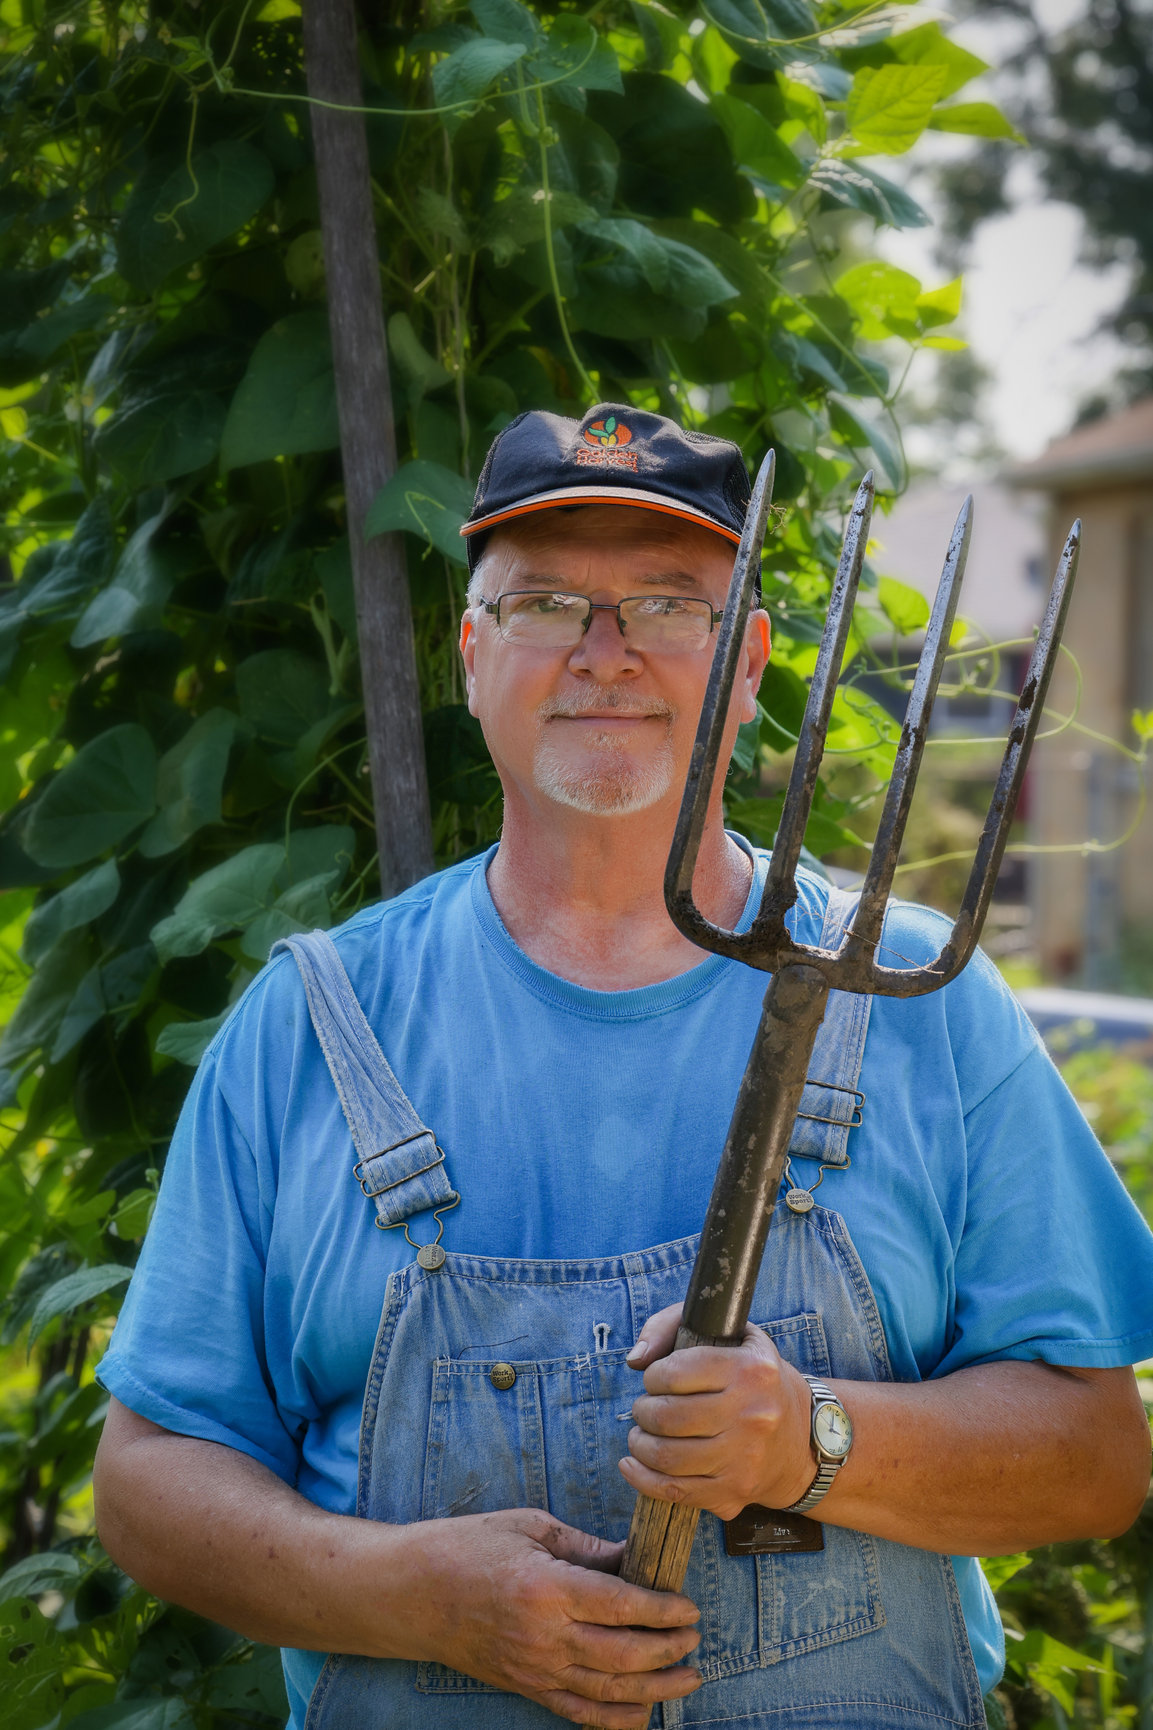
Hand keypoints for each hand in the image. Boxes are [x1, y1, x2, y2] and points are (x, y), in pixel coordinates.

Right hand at [394, 1507, 701, 1727]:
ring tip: (688, 1678)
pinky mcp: (526, 1688)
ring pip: (609, 1690)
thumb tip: (634, 1560)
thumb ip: (587, 1548)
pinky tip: (644, 1714)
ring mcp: (535, 1669)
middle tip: (695, 1637)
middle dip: (668, 1649)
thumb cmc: (469, 1547)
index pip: (622, 1606)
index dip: (663, 1610)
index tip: (689, 1606)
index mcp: (548, 1587)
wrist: (413, 1593)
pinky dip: (616, 1720)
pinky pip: (579, 1714)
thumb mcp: (531, 1527)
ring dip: (656, 1689)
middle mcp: (544, 1636)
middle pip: (624, 1654)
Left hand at [620, 1302, 816, 1520]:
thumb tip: (635, 1360)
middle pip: (667, 1416)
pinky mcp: (735, 1492)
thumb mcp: (732, 1334)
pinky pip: (674, 1491)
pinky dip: (642, 1479)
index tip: (655, 1379)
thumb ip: (673, 1325)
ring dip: (639, 1444)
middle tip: (645, 1409)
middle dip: (642, 1411)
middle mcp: (752, 1415)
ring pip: (666, 1456)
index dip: (653, 1376)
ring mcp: (745, 1459)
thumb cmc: (755, 1380)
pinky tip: (632, 1465)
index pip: (675, 1372)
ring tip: (641, 1435)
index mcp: (751, 1370)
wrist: (806, 1439)